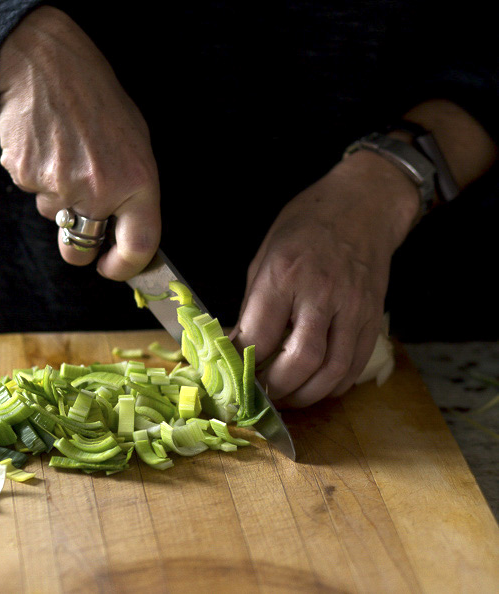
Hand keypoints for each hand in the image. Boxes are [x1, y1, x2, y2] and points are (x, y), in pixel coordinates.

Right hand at [0, 5, 159, 278]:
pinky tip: (43, 143)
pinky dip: (36, 174)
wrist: (44, 62)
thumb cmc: (95, 95)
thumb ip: (133, 186)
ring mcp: (58, 185)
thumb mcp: (134, 138)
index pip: (138, 245)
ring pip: (52, 214)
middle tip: (78, 219)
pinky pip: (31, 190)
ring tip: (63, 150)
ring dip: (57, 195)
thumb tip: (126, 226)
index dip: (124, 266)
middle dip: (79, 244)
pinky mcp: (24, 174)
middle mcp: (98, 189)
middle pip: (81, 247)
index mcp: (136, 179)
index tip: (113, 267)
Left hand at [230, 152, 418, 406]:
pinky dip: (335, 385)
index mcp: (284, 275)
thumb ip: (255, 303)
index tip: (233, 374)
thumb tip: (239, 343)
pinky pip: (355, 364)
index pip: (260, 334)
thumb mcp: (266, 254)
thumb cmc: (306, 225)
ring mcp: (351, 307)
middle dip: (277, 388)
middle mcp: (320, 293)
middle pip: (300, 361)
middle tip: (261, 395)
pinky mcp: (372, 317)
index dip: (243, 363)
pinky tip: (317, 386)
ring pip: (333, 371)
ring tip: (287, 398)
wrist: (362, 205)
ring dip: (307, 395)